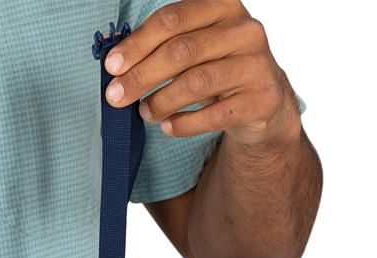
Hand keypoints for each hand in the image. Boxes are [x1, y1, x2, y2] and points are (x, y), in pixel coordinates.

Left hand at [103, 1, 301, 146]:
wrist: (264, 101)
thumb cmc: (219, 69)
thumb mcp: (197, 47)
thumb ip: (164, 47)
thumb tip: (118, 67)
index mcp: (223, 6)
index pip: (172, 19)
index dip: (138, 44)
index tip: (112, 67)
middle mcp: (244, 30)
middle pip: (182, 51)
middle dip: (142, 76)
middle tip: (116, 96)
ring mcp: (256, 65)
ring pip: (197, 82)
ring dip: (162, 101)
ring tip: (144, 113)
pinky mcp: (260, 100)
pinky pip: (214, 115)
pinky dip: (184, 124)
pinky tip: (167, 127)